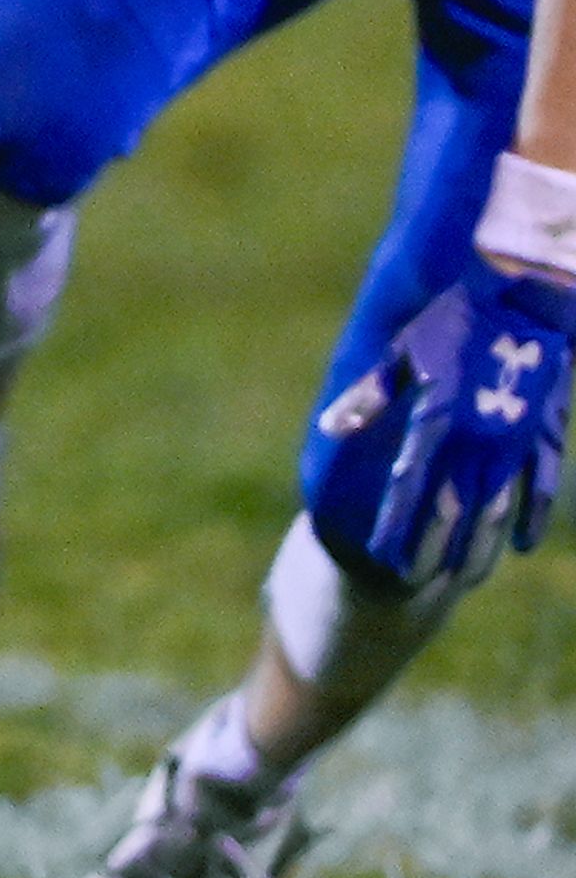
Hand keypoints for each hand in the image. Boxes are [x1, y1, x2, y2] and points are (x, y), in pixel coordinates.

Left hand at [311, 260, 574, 582]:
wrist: (523, 294)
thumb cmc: (454, 316)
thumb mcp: (401, 352)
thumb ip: (370, 395)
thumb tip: (331, 427)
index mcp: (436, 418)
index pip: (409, 483)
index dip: (395, 521)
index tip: (382, 556)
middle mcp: (476, 437)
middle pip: (452, 505)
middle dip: (434, 544)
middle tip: (416, 584)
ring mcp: (514, 437)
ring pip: (496, 503)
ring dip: (479, 539)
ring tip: (461, 577)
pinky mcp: (545, 429)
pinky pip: (539, 483)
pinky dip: (529, 515)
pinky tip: (518, 545)